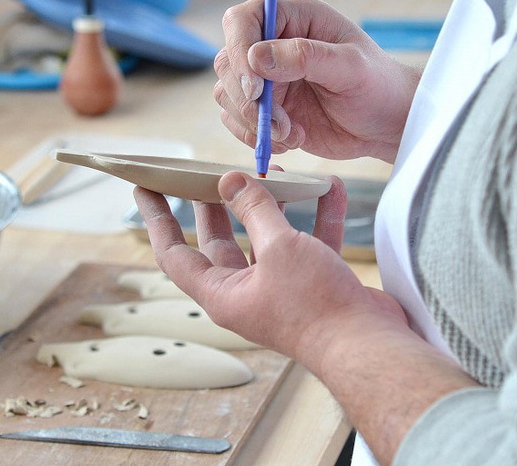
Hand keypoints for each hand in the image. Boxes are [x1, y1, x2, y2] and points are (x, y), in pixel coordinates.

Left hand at [133, 173, 405, 371]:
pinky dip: (317, 215)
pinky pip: (309, 241)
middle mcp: (245, 290)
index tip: (145, 188)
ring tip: (270, 170)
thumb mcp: (278, 248)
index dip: (156, 218)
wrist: (372, 347)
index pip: (174, 252)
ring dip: (270, 204)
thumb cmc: (316, 305)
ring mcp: (280, 286)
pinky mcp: (313, 281)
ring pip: (265, 237)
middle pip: (219, 241)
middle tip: (206, 174)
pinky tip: (329, 188)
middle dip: (213, 205)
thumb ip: (255, 210)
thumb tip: (230, 180)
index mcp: (222, 292)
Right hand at [214, 0, 421, 163]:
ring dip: (253, 122)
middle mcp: (272, 45)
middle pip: (228, 63)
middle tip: (280, 123)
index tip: (256, 89)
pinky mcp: (264, 109)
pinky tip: (288, 141)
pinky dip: (255, 137)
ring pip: (227, 95)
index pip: (242, 21)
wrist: (384, 124)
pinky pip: (236, 121)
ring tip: (291, 134)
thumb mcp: (351, 66)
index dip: (239, 51)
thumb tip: (256, 57)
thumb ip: (305, 56)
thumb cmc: (377, 86)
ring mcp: (265, 79)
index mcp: (293, 19)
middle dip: (247, 100)